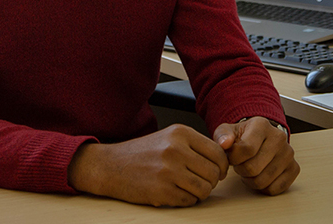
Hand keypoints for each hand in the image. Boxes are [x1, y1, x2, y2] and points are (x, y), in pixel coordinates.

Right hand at [68, 124, 228, 206]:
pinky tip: (173, 192)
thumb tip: (222, 161)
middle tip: (198, 181)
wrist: (110, 165)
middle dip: (210, 181)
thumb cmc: (140, 153)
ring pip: (205, 189)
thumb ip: (194, 146)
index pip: (218, 153)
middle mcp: (176, 149)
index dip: (222, 166)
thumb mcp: (168, 138)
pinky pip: (189, 200)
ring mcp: (169, 170)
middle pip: (214, 173)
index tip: (216, 171)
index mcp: (180, 133)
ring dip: (199, 192)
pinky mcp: (162, 190)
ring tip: (185, 187)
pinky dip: (185, 200)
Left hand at [213, 116, 299, 194]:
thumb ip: (222, 136)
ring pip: (263, 181)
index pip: (246, 149)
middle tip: (240, 164)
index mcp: (261, 125)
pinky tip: (259, 176)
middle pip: (253, 168)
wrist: (260, 139)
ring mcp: (288, 153)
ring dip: (250, 180)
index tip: (231, 157)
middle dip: (241, 170)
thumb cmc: (242, 137)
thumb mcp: (228, 131)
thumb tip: (225, 144)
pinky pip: (275, 189)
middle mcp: (279, 138)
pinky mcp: (294, 168)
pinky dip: (263, 188)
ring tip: (248, 170)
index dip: (234, 158)